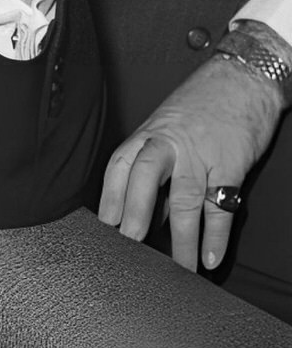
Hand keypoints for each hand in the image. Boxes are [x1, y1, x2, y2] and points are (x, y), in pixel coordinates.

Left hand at [99, 58, 281, 270]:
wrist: (242, 80)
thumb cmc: (199, 106)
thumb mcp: (166, 130)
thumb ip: (157, 171)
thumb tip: (148, 215)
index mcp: (148, 135)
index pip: (120, 164)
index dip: (110, 194)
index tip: (105, 223)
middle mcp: (170, 145)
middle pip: (146, 175)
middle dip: (136, 210)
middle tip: (131, 242)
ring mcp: (202, 156)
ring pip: (186, 198)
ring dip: (181, 237)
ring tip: (178, 268)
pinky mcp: (232, 166)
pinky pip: (223, 206)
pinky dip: (217, 235)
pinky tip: (211, 256)